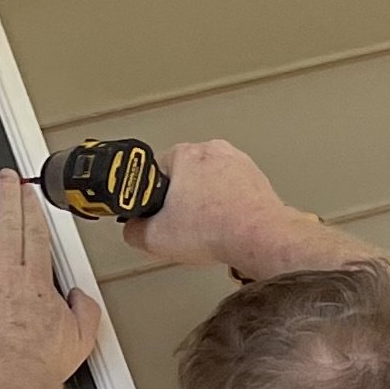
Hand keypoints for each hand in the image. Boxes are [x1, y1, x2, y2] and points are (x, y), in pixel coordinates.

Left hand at [0, 171, 101, 388]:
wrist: (13, 380)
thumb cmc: (41, 365)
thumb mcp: (81, 338)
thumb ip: (84, 310)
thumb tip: (80, 297)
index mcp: (35, 280)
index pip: (34, 233)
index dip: (31, 209)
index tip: (28, 194)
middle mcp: (6, 273)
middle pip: (7, 223)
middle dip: (6, 195)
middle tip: (5, 177)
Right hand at [122, 138, 315, 278]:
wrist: (258, 237)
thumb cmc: (215, 229)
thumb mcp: (156, 238)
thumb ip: (134, 231)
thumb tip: (132, 229)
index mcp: (183, 154)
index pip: (156, 170)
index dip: (154, 197)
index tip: (158, 213)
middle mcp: (212, 150)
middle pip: (187, 176)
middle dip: (183, 200)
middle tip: (184, 225)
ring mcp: (238, 162)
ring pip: (213, 183)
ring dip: (209, 203)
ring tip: (208, 229)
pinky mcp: (257, 179)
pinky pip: (235, 193)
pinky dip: (230, 208)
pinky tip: (228, 228)